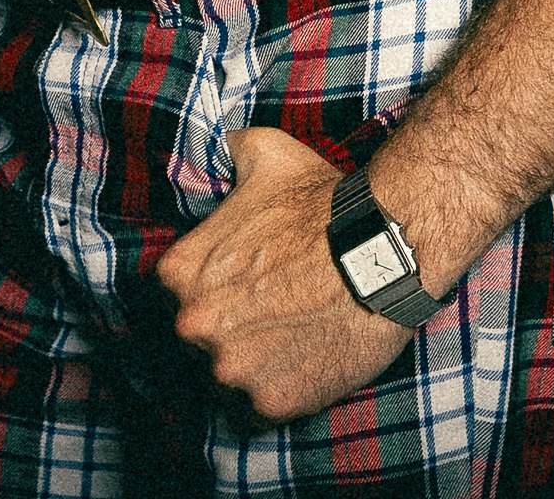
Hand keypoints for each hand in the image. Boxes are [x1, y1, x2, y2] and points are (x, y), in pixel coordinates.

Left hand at [154, 122, 413, 423]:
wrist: (381, 253)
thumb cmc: (320, 203)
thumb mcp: (261, 154)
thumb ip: (229, 151)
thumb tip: (224, 144)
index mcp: (179, 271)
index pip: (172, 294)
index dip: (204, 292)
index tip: (233, 289)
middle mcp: (192, 324)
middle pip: (195, 340)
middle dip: (223, 330)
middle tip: (262, 317)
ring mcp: (231, 368)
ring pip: (226, 379)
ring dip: (248, 366)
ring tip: (284, 341)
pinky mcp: (273, 402)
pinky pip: (262, 409)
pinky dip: (279, 392)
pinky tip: (301, 364)